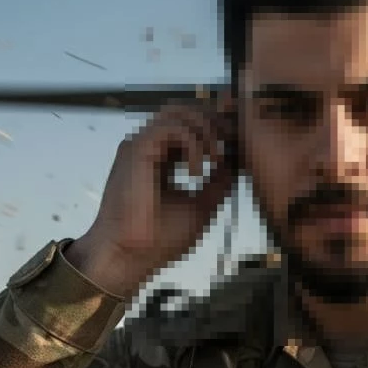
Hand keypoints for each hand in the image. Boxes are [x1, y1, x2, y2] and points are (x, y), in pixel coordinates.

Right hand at [66, 94, 237, 296]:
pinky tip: (198, 171)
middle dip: (214, 120)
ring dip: (206, 131)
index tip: (237, 133)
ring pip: (178, 112)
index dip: (215, 122)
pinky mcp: (136, 149)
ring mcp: (140, 145)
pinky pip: (171, 127)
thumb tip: (234, 164)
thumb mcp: (201, 206)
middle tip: (231, 142)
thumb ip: (217, 183)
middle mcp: (149, 147)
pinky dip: (193, 143)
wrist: (129, 257)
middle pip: (185, 111)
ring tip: (216, 159)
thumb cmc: (159, 239)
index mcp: (162, 158)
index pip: (189, 125)